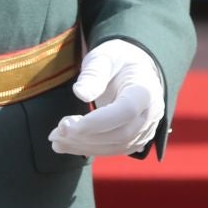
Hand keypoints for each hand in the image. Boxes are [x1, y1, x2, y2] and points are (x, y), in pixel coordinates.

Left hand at [49, 38, 164, 155]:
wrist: (135, 69)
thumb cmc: (118, 60)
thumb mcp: (104, 58)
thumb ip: (94, 73)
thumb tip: (79, 93)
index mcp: (145, 89)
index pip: (126, 111)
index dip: (97, 122)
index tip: (67, 124)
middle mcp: (151, 113)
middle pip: (121, 134)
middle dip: (85, 136)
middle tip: (56, 131)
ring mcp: (146, 129)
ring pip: (116, 147)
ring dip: (83, 146)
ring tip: (56, 139)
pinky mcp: (136, 139)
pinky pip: (113, 150)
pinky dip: (89, 149)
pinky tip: (67, 144)